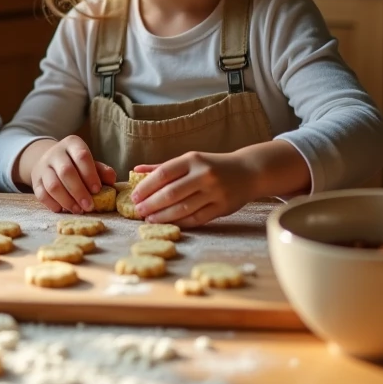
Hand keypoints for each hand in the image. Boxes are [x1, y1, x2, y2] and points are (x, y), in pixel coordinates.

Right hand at [28, 136, 115, 213]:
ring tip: (78, 210)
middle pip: (66, 172)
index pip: (81, 156)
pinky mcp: (35, 181)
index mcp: (72, 144)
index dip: (90, 174)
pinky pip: (42, 195)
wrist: (49, 161)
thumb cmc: (76, 164)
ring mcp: (43, 167)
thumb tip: (111, 180)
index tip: (97, 190)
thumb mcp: (89, 162)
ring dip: (67, 200)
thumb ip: (101, 170)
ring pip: (53, 185)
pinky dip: (53, 204)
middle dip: (79, 191)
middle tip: (89, 206)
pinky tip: (63, 210)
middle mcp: (55, 153)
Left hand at [129, 151, 255, 226]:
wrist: (248, 171)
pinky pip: (197, 218)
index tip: (134, 196)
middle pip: (171, 193)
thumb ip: (163, 166)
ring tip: (149, 219)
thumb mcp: (189, 160)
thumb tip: (135, 170)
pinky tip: (169, 224)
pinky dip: (180, 222)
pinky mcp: (222, 207)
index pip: (163, 173)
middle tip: (138, 211)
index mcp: (193, 160)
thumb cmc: (212, 166)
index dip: (146, 187)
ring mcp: (214, 191)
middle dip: (151, 204)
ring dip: (163, 216)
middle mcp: (204, 174)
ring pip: (183, 208)